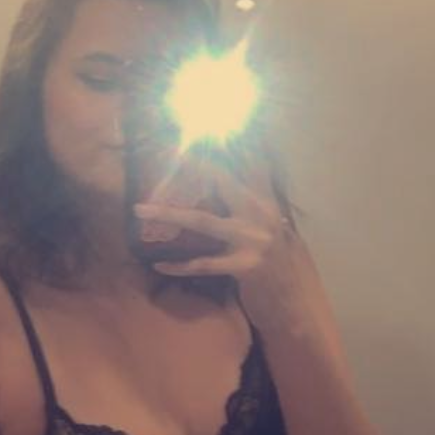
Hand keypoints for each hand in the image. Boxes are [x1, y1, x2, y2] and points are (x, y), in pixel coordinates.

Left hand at [134, 162, 303, 322]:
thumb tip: (220, 185)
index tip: (206, 132)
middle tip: (166, 152)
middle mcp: (262, 215)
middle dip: (193, 167)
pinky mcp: (245, 266)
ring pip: (202, 221)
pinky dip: (180, 265)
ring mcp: (254, 240)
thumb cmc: (275, 264)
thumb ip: (248, 207)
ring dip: (168, 214)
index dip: (227, 147)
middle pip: (222, 182)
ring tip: (140, 210)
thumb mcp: (267, 229)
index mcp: (267, 202)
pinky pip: (204, 264)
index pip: (248, 165)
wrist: (293, 301)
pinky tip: (159, 263)